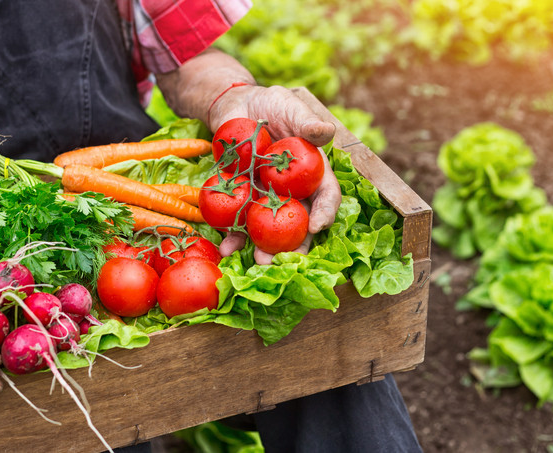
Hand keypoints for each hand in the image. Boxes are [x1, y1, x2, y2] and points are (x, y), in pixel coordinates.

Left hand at [210, 85, 341, 263]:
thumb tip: (326, 131)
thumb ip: (306, 121)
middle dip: (296, 244)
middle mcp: (292, 191)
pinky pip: (238, 222)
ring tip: (259, 261)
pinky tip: (226, 248)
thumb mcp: (290, 105)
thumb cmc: (270, 104)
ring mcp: (266, 198)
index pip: (326, 195)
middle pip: (299, 221)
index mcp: (312, 171)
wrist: (234, 106)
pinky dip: (232, 237)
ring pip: (269, 228)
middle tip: (287, 258)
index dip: (325, 211)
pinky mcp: (241, 199)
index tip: (318, 225)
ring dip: (265, 247)